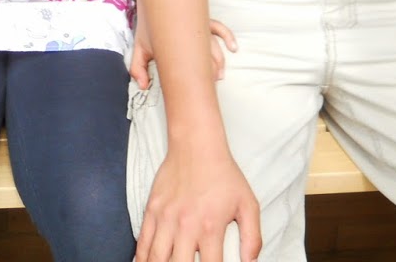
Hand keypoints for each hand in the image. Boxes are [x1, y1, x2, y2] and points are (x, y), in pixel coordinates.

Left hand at [130, 18, 237, 89]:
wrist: (152, 1)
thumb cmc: (147, 26)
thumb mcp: (138, 48)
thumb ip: (138, 68)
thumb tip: (144, 86)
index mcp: (178, 44)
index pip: (193, 66)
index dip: (199, 80)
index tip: (200, 89)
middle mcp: (192, 36)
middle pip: (207, 59)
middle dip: (211, 74)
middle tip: (209, 85)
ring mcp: (199, 27)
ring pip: (215, 48)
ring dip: (219, 63)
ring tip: (219, 76)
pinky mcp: (203, 21)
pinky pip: (219, 28)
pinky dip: (228, 36)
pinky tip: (233, 47)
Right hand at [135, 144, 260, 261]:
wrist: (196, 145)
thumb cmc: (223, 175)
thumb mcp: (248, 204)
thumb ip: (253, 238)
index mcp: (210, 228)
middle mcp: (185, 226)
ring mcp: (165, 218)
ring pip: (156, 258)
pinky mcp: (152, 210)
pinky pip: (142, 241)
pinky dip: (142, 257)